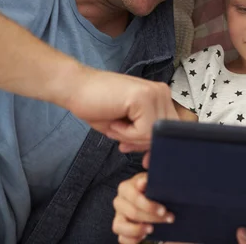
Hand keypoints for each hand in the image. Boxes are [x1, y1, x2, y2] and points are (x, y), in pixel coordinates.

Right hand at [63, 65, 178, 151]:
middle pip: (164, 135)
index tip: (142, 156)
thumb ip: (145, 137)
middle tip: (119, 133)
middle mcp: (162, 92)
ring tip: (115, 123)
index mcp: (161, 96)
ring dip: (131, 137)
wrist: (75, 88)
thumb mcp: (128, 127)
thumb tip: (156, 155)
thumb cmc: (98, 106)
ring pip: (154, 134)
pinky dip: (126, 133)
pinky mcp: (143, 97)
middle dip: (141, 142)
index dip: (154, 145)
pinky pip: (143, 131)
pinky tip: (114, 120)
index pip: (170, 131)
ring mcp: (154, 93)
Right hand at [112, 172, 174, 243]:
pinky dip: (132, 239)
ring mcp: (118, 216)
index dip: (149, 204)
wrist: (152, 199)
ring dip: (137, 229)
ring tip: (152, 229)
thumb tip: (146, 164)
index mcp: (125, 187)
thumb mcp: (154, 179)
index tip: (163, 209)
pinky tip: (145, 236)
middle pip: (132, 212)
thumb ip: (151, 172)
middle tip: (169, 218)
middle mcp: (119, 201)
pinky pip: (121, 238)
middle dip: (152, 217)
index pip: (134, 196)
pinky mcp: (120, 229)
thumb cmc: (152, 188)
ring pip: (120, 226)